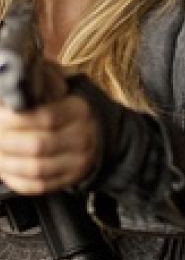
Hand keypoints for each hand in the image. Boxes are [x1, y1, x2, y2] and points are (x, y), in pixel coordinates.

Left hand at [0, 70, 98, 193]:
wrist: (101, 134)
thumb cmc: (72, 109)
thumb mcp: (64, 87)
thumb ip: (44, 79)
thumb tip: (18, 73)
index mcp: (79, 110)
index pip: (46, 117)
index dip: (15, 120)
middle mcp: (82, 137)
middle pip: (38, 146)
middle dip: (5, 142)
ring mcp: (78, 161)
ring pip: (36, 169)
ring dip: (6, 162)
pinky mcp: (70, 179)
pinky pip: (38, 186)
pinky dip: (15, 179)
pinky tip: (4, 168)